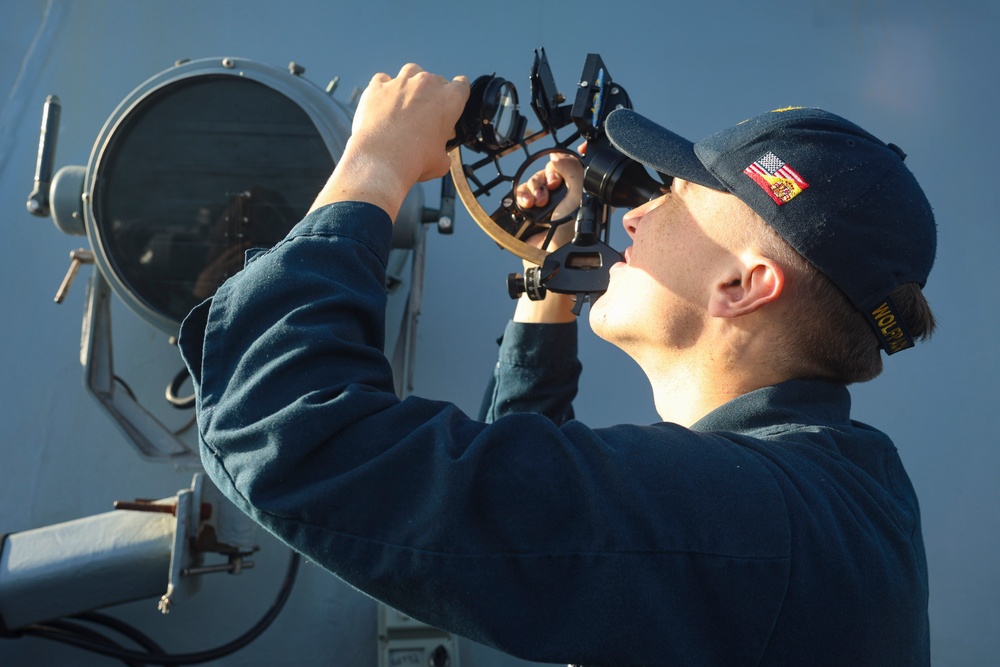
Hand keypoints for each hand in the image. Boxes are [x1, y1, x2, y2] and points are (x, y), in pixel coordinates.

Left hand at [310, 64, 469, 217]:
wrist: (382, 160)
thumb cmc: (415, 161)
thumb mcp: (441, 162)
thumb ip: (444, 151)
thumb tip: (439, 154)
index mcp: (449, 100)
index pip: (461, 86)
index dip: (457, 95)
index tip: (451, 104)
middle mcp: (427, 84)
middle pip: (435, 80)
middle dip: (431, 95)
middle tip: (424, 117)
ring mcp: (401, 82)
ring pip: (411, 72)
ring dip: (411, 84)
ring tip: (405, 102)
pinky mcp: (377, 86)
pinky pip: (383, 80)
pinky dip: (384, 89)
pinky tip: (383, 103)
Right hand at [515, 150, 584, 252]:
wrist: (548, 253)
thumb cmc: (569, 231)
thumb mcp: (578, 195)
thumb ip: (572, 169)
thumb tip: (557, 155)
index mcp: (584, 189)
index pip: (579, 164)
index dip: (575, 156)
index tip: (575, 151)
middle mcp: (567, 193)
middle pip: (553, 168)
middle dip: (550, 176)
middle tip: (553, 187)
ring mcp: (548, 201)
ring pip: (537, 178)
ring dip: (536, 188)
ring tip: (540, 202)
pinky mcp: (532, 207)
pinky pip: (523, 190)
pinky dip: (524, 195)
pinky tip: (528, 204)